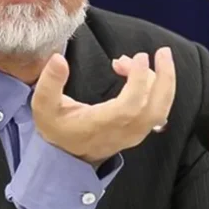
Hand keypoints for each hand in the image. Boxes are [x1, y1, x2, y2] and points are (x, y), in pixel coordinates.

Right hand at [31, 48, 175, 166]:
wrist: (67, 156)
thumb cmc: (57, 127)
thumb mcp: (43, 106)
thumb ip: (49, 83)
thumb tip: (59, 58)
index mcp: (101, 125)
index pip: (130, 106)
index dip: (139, 80)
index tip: (140, 57)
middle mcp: (123, 132)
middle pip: (156, 108)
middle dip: (165, 78)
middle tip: (162, 52)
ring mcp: (134, 133)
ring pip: (160, 109)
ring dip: (159, 80)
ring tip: (132, 60)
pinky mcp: (139, 130)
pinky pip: (157, 110)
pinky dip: (155, 88)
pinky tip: (134, 72)